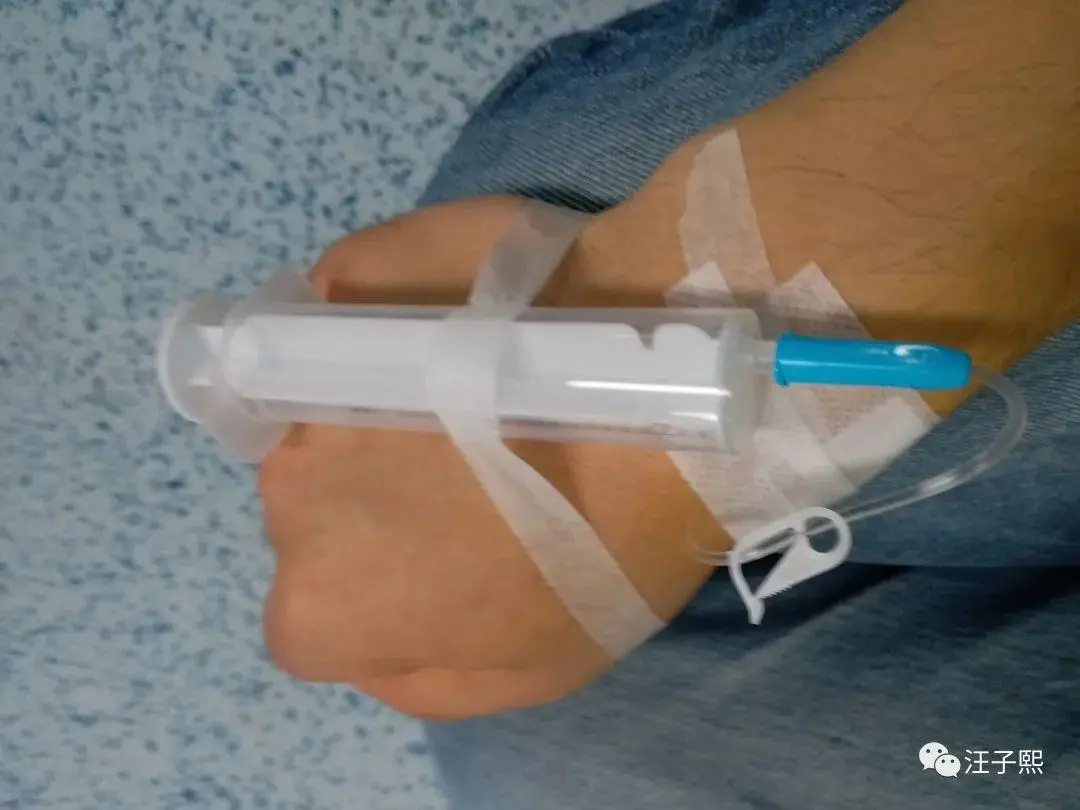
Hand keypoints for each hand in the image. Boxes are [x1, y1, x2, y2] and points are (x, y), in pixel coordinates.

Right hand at [258, 196, 717, 719]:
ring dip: (384, 405)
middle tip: (477, 469)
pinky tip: (460, 310)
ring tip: (483, 386)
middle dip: (378, 495)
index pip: (313, 615)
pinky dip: (384, 313)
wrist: (655, 394)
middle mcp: (285, 493)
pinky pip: (348, 308)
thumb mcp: (530, 673)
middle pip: (317, 504)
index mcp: (320, 600)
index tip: (448, 558)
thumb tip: (369, 646)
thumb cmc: (600, 551)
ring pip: (332, 408)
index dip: (378, 592)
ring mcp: (310, 378)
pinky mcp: (347, 275)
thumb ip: (421, 680)